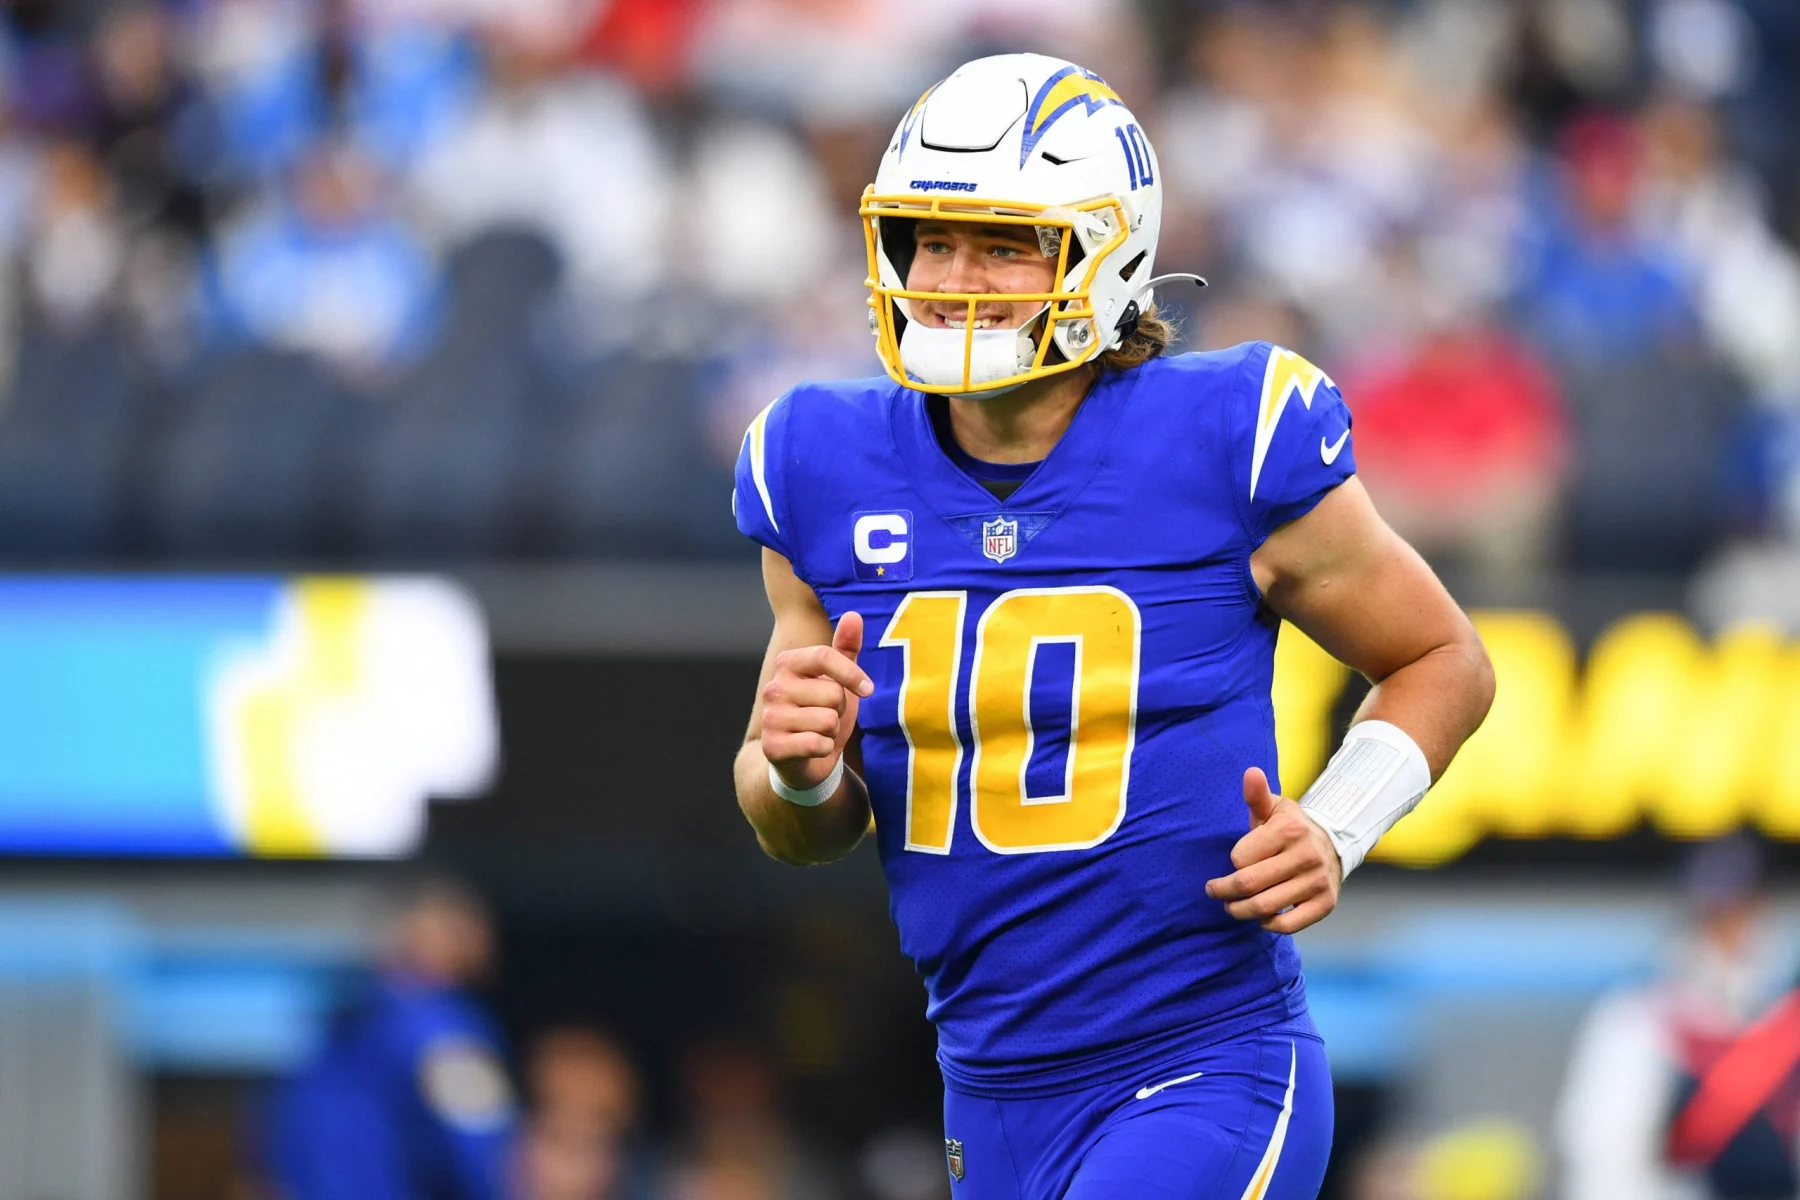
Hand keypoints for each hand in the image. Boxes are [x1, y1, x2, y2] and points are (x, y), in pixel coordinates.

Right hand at [761, 613, 873, 789]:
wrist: (802, 758)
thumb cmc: (822, 712)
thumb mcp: (838, 680)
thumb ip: (846, 649)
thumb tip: (854, 615)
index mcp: (787, 664)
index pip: (825, 656)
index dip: (852, 674)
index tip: (868, 689)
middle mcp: (773, 688)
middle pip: (832, 692)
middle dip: (839, 709)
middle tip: (827, 716)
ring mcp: (770, 718)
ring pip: (828, 720)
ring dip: (832, 731)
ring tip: (819, 732)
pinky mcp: (773, 747)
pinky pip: (818, 744)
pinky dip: (825, 749)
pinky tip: (815, 748)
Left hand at [1205, 767, 1342, 934]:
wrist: (1332, 845)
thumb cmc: (1290, 827)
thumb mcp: (1273, 808)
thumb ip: (1257, 794)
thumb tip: (1251, 772)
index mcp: (1289, 830)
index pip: (1240, 857)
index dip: (1231, 862)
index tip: (1230, 863)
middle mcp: (1306, 856)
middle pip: (1248, 884)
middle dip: (1224, 891)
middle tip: (1215, 891)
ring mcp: (1317, 882)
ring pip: (1264, 907)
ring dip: (1239, 910)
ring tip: (1231, 906)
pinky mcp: (1325, 904)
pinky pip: (1288, 925)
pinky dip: (1268, 924)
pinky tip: (1261, 916)